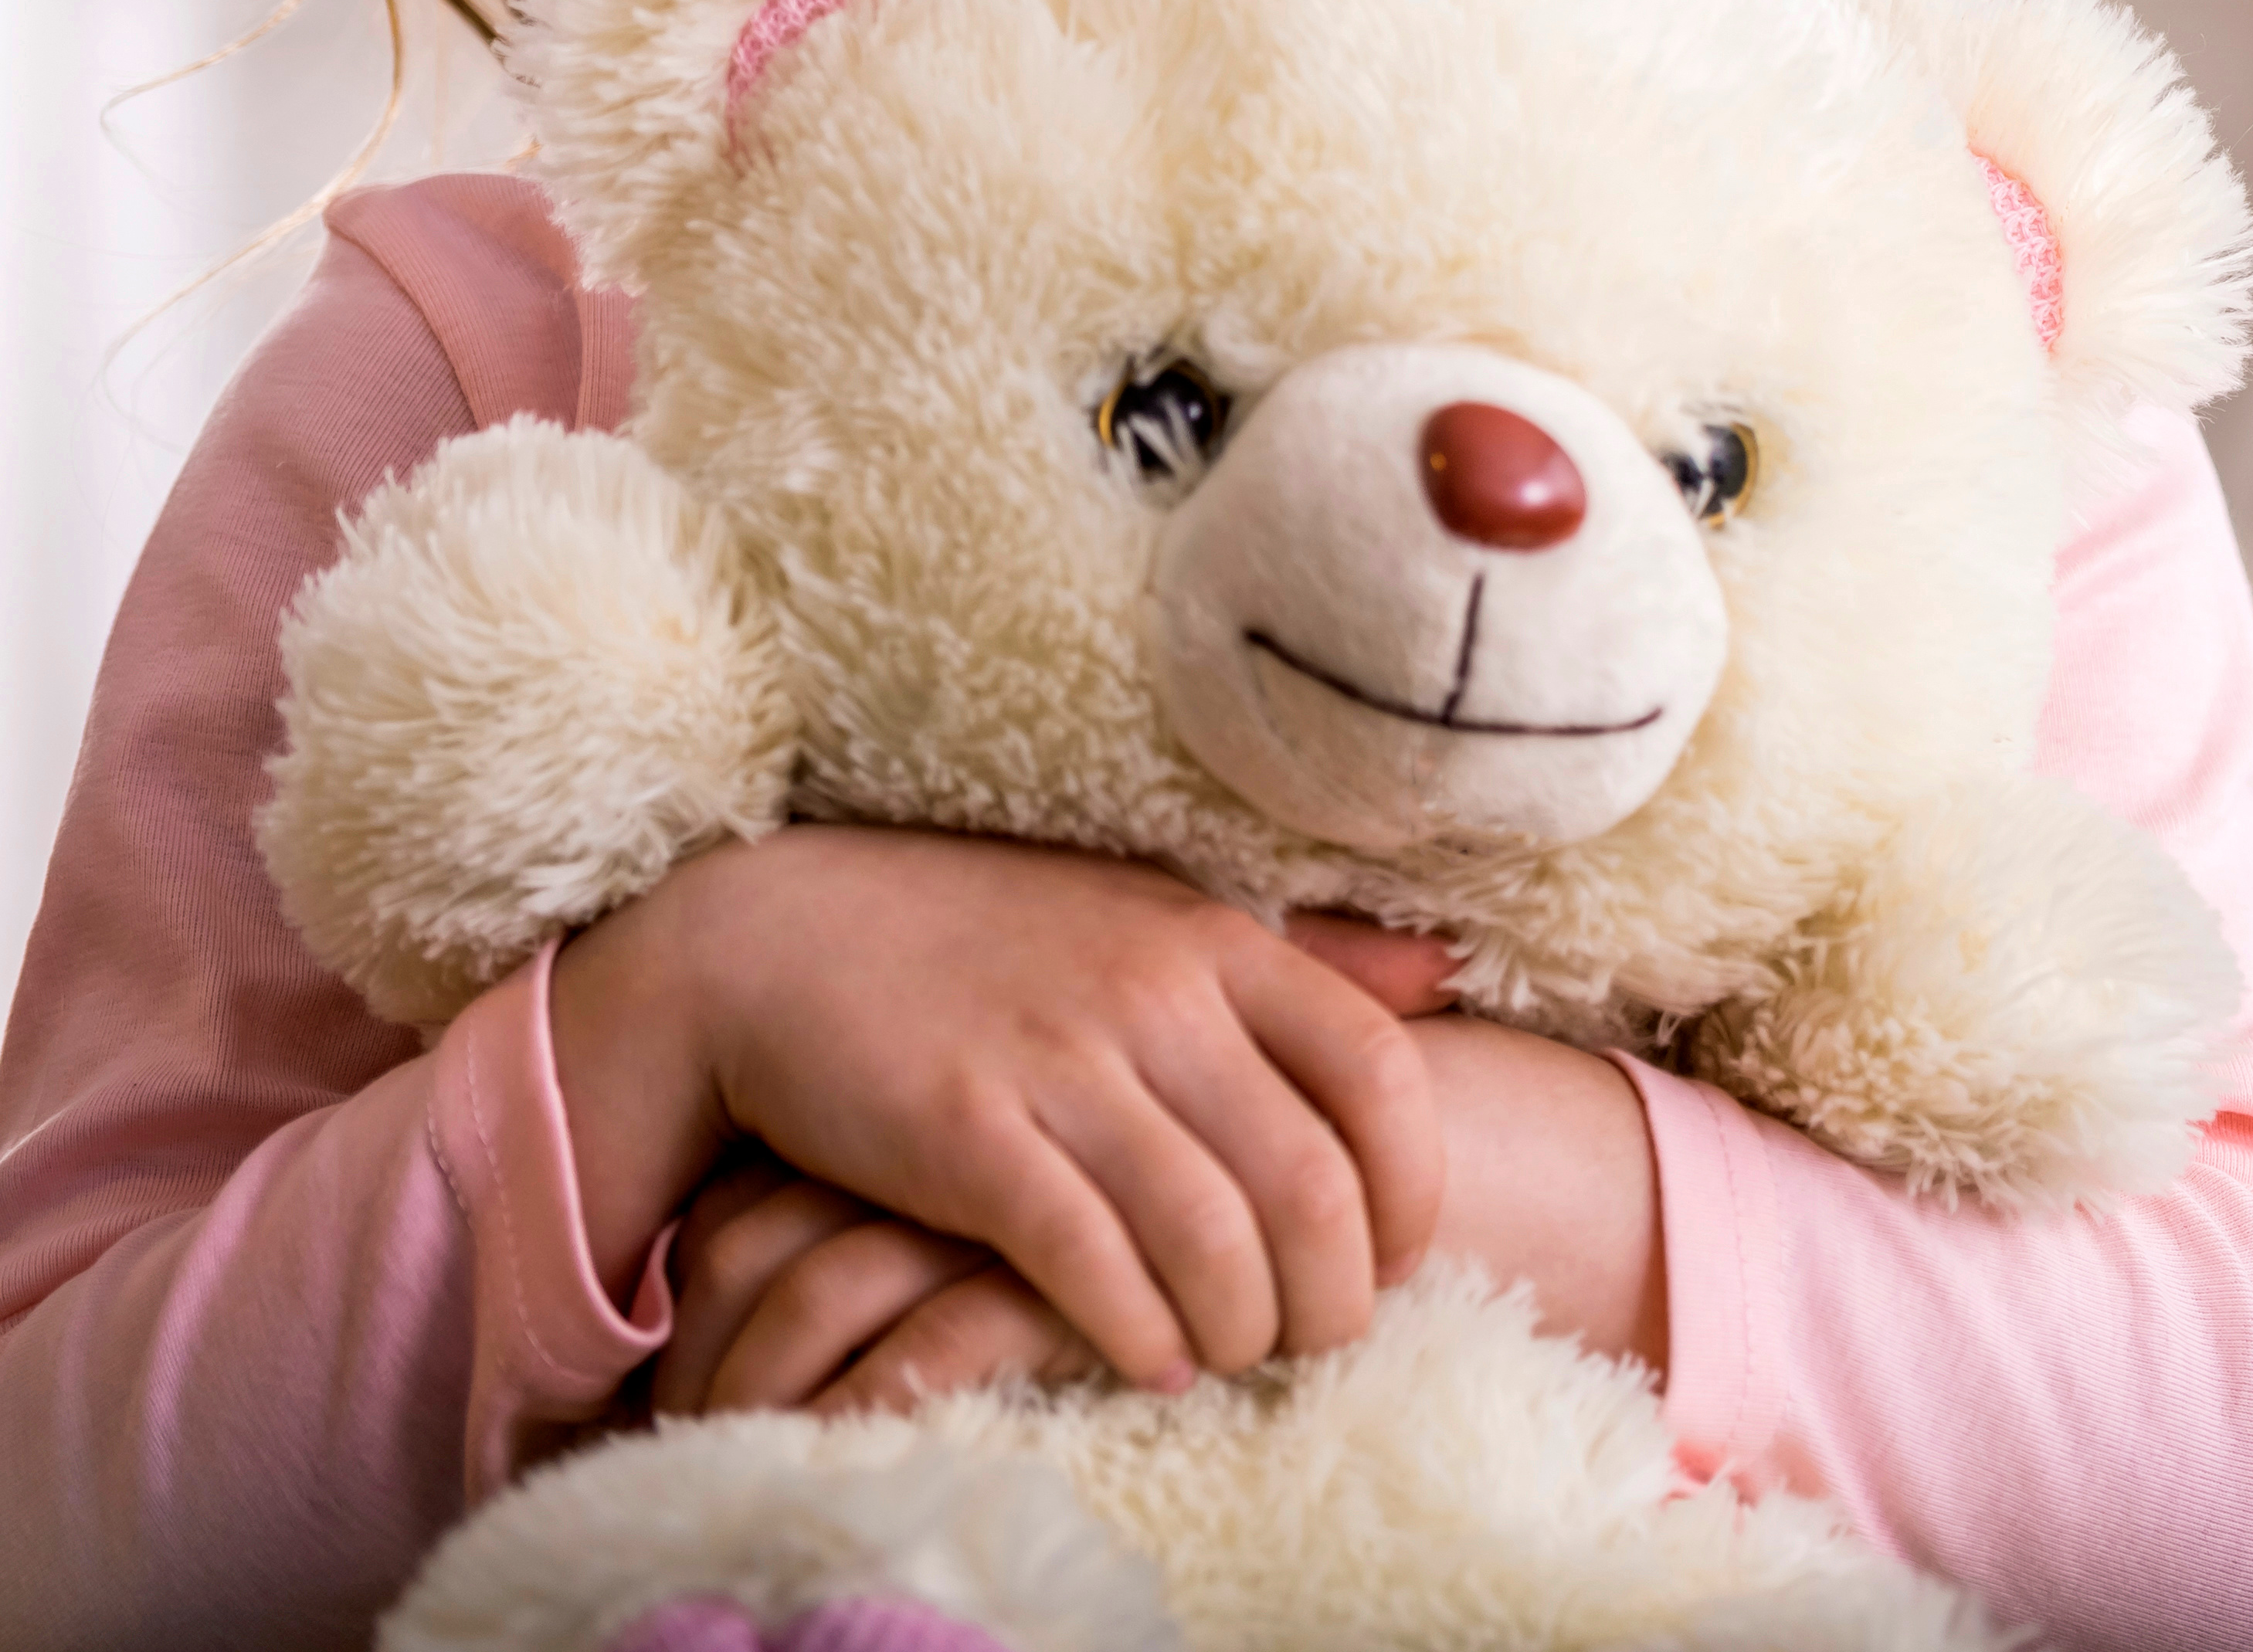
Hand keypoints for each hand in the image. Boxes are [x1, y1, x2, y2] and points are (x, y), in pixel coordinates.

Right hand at [551, 828, 1446, 1393]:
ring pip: (1212, 1236)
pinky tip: (1147, 1364)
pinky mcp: (966, 1133)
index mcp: (1218, 944)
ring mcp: (1061, 1064)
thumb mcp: (1154, 919)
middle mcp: (1156, 998)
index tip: (1395, 1256)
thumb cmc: (987, 945)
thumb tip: (1442, 977)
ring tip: (1231, 1357)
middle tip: (1319, 1339)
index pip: (1378, 1074)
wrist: (779, 942)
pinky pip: (1087, 1260)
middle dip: (1334, 1291)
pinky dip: (1135, 1331)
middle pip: (1310, 1181)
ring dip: (1240, 1328)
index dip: (1409, 1187)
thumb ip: (1296, 960)